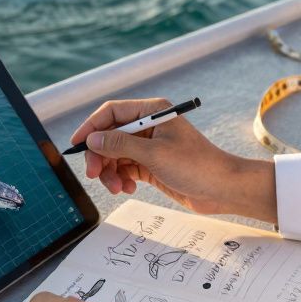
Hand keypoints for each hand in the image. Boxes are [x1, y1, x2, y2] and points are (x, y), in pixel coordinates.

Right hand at [69, 98, 274, 218]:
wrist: (223, 189)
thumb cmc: (197, 166)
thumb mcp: (154, 154)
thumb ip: (120, 144)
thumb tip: (92, 138)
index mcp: (152, 112)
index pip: (112, 112)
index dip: (91, 126)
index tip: (77, 144)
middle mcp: (149, 126)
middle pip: (110, 136)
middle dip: (100, 155)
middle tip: (94, 175)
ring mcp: (150, 146)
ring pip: (115, 155)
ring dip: (110, 172)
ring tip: (117, 188)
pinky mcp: (152, 164)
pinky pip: (126, 168)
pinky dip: (122, 178)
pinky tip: (128, 188)